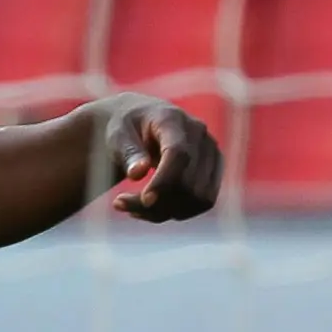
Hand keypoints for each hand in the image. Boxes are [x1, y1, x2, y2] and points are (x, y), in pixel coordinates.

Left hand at [96, 96, 221, 221]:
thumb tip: (138, 173)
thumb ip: (127, 152)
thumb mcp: (117, 135)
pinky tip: (152, 209)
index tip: (144, 200)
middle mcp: (199, 134)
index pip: (179, 154)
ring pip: (198, 197)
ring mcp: (212, 153)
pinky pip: (203, 202)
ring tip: (133, 208)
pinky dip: (177, 212)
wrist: (142, 121)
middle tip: (120, 203)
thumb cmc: (127, 127)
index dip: (165, 181)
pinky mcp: (214, 170)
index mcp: (172, 119)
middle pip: (189, 182)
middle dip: (156, 203)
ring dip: (165, 211)